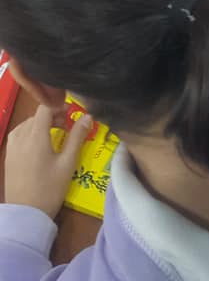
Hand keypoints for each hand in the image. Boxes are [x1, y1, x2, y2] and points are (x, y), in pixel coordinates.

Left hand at [5, 105, 92, 219]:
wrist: (26, 215)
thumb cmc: (50, 188)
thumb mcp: (67, 163)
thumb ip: (77, 136)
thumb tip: (87, 116)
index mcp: (35, 136)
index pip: (45, 107)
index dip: (59, 106)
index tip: (71, 114)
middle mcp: (20, 137)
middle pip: (36, 115)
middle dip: (53, 116)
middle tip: (68, 126)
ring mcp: (12, 147)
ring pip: (27, 124)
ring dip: (41, 125)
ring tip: (55, 136)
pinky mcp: (8, 156)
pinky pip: (19, 135)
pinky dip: (30, 133)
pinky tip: (40, 145)